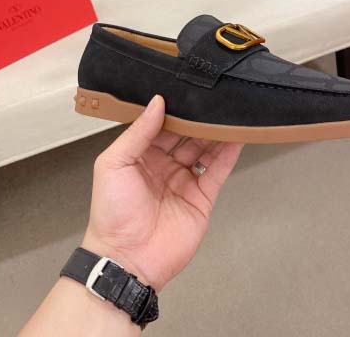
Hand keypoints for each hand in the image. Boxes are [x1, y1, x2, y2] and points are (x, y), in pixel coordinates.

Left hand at [82, 95, 242, 291]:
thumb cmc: (112, 213)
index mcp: (140, 156)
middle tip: (212, 98)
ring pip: (204, 150)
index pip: (160, 126)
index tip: (186, 90)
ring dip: (216, 132)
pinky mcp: (201, 197)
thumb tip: (157, 103)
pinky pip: (217, 170)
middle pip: (186, 136)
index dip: (173, 110)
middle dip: (198, 119)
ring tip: (229, 112)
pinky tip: (238, 136)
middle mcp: (163, 166)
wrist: (127, 259)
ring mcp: (184, 181)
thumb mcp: (114, 164)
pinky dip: (229, 153)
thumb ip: (137, 132)